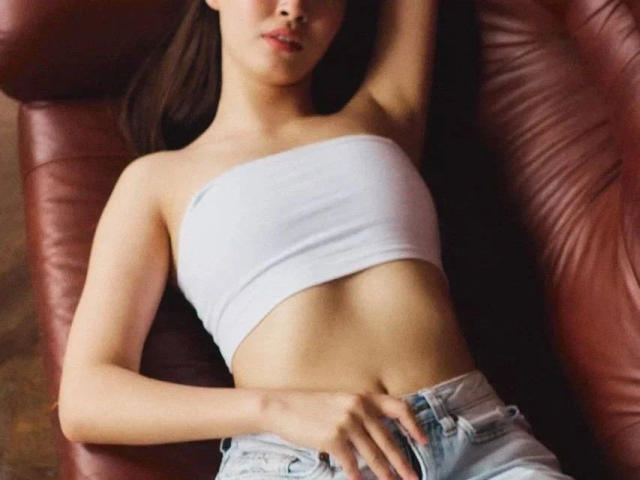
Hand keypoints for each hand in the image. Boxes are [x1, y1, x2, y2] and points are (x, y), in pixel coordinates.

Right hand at [262, 389, 428, 479]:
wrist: (282, 407)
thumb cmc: (311, 407)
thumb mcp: (341, 401)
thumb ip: (362, 412)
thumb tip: (381, 434)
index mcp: (363, 397)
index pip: (399, 408)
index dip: (414, 425)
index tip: (423, 441)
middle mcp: (358, 408)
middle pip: (388, 439)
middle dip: (402, 461)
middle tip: (413, 476)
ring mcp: (346, 422)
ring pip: (373, 455)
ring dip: (385, 473)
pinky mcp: (333, 438)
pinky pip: (351, 462)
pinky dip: (357, 475)